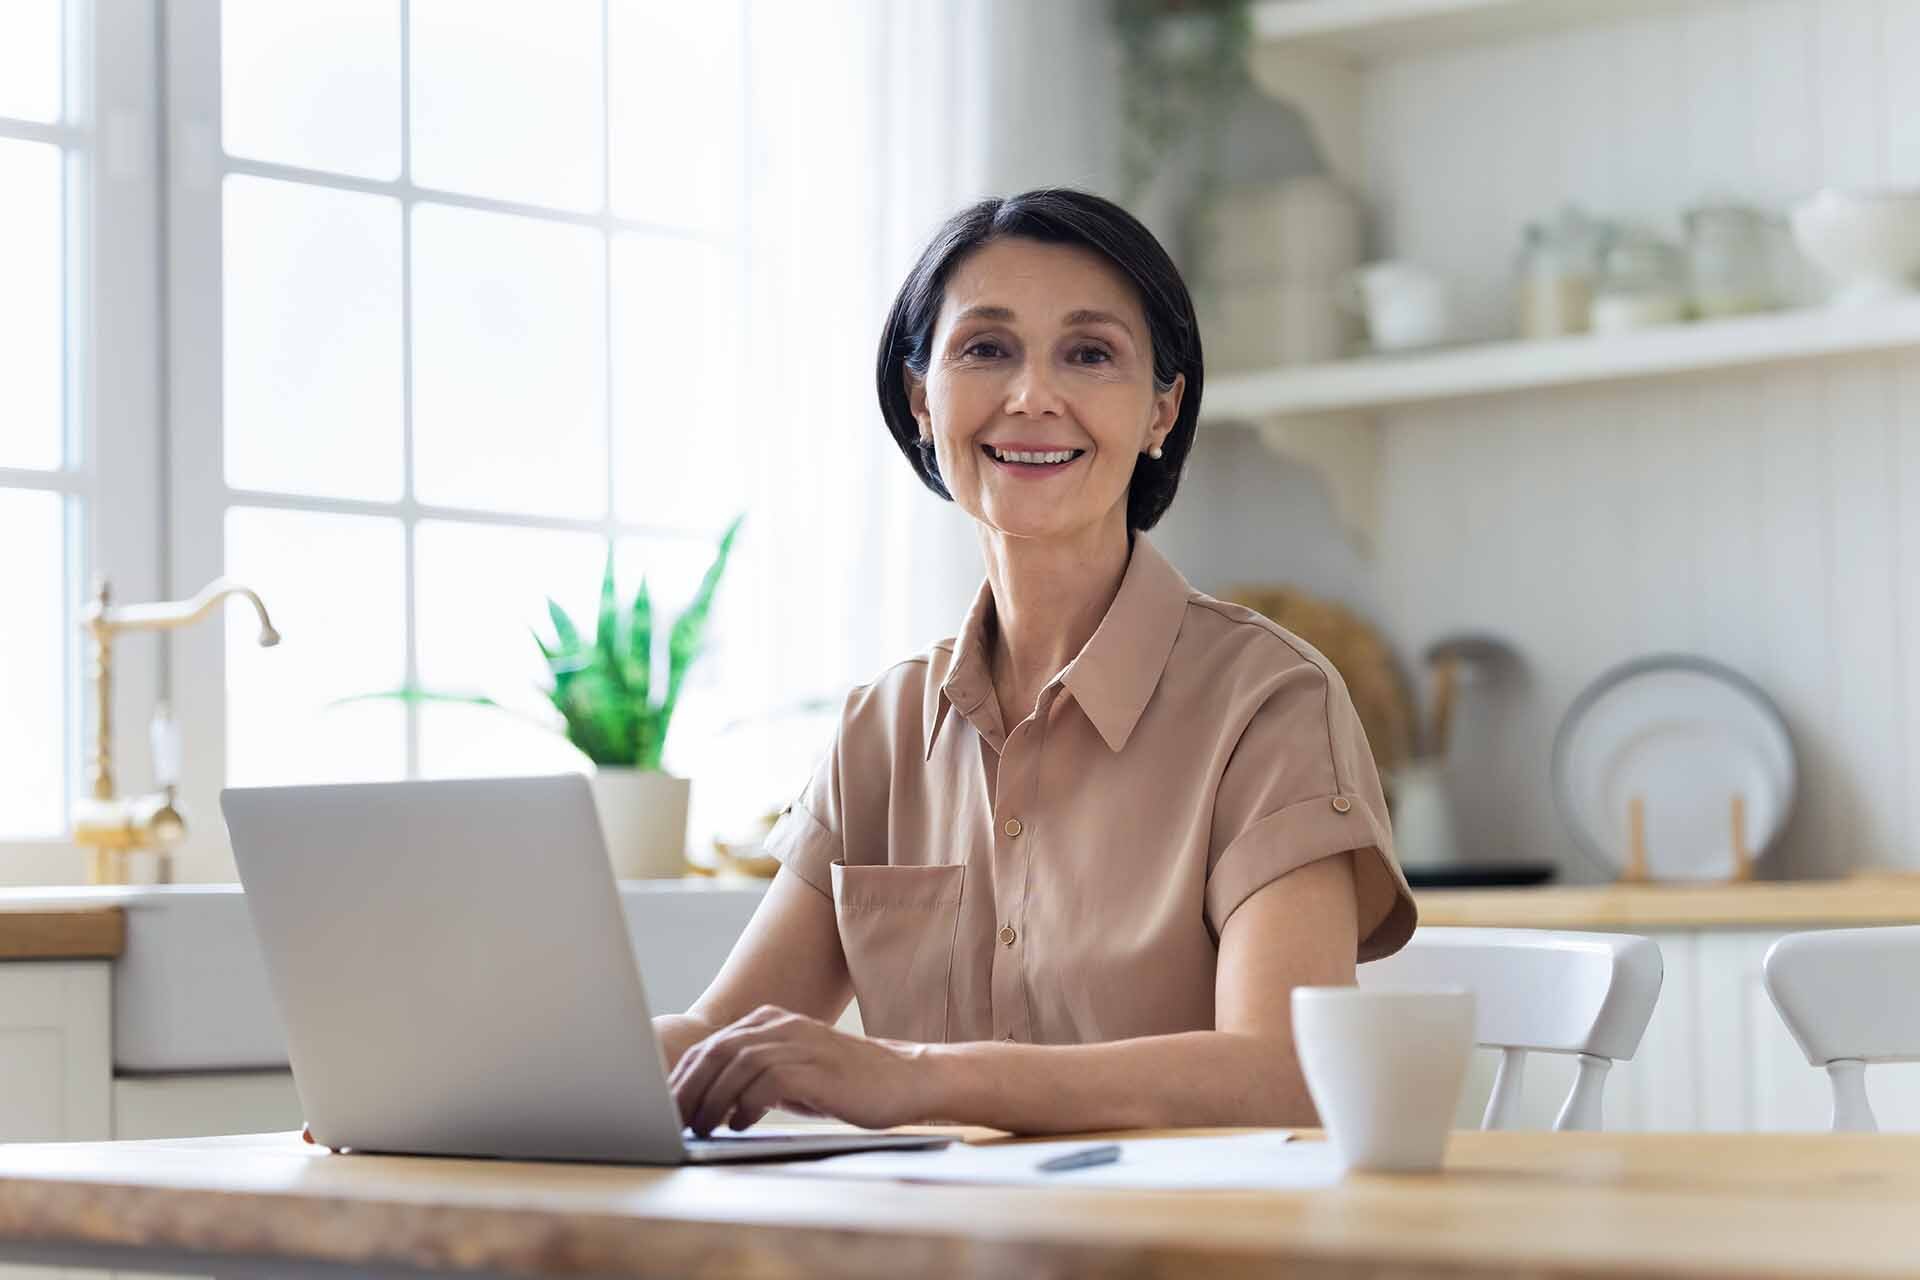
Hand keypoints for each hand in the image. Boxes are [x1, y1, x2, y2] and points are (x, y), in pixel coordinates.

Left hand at [668, 1005, 932, 1136]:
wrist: (903, 1078)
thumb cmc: (845, 1083)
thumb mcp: (792, 1073)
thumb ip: (754, 1078)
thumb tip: (706, 1104)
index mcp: (770, 1021)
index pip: (710, 1046)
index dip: (682, 1079)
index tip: (664, 1109)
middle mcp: (780, 1025)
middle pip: (715, 1052)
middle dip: (687, 1090)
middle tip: (672, 1122)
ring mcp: (799, 1043)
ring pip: (735, 1065)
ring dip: (712, 1101)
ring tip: (701, 1129)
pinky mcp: (815, 1067)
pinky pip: (766, 1081)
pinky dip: (746, 1104)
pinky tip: (740, 1125)